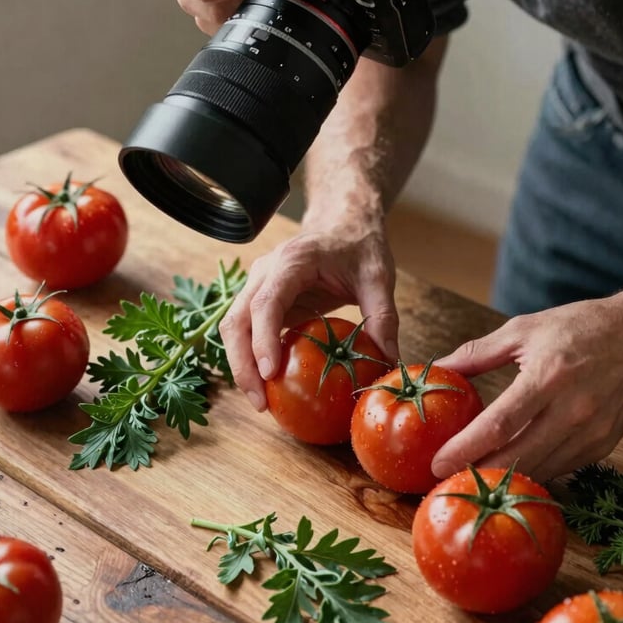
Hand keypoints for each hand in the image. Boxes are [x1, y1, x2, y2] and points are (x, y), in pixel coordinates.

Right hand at [219, 224, 398, 409]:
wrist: (343, 220)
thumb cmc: (358, 244)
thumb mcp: (378, 276)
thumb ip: (383, 317)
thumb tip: (389, 362)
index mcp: (291, 262)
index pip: (266, 303)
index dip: (263, 339)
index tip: (270, 372)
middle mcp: (265, 272)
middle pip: (236, 320)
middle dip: (242, 363)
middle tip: (261, 402)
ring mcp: (258, 286)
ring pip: (233, 327)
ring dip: (241, 365)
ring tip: (261, 401)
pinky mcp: (262, 301)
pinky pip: (246, 331)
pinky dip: (250, 358)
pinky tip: (268, 384)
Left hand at [431, 296, 622, 481]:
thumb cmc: (581, 327)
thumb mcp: (524, 329)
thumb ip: (478, 353)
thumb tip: (438, 367)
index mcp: (548, 377)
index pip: (499, 425)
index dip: (464, 448)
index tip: (436, 462)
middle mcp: (572, 410)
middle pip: (517, 458)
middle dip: (478, 473)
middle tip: (444, 480)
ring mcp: (592, 433)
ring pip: (539, 470)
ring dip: (503, 478)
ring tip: (470, 477)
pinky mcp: (603, 447)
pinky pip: (560, 469)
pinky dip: (532, 471)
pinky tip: (510, 469)